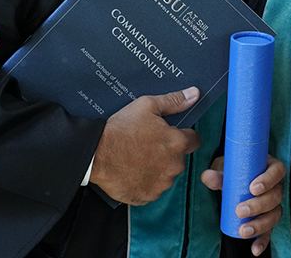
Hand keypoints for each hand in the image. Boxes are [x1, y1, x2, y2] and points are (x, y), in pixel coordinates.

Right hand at [91, 86, 200, 204]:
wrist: (96, 153)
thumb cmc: (121, 129)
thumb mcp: (147, 105)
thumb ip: (174, 101)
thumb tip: (194, 94)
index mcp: (177, 143)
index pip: (194, 140)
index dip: (183, 135)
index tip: (169, 135)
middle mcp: (174, 166)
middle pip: (179, 158)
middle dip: (168, 152)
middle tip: (148, 145)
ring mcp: (161, 184)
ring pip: (166, 175)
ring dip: (158, 168)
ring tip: (138, 158)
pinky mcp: (147, 196)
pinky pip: (152, 189)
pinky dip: (146, 182)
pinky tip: (133, 171)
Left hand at [201, 154, 285, 255]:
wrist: (233, 180)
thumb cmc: (233, 170)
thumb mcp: (225, 167)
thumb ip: (216, 173)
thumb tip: (208, 177)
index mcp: (270, 167)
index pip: (277, 171)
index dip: (268, 180)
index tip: (252, 188)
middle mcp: (277, 186)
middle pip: (276, 196)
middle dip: (259, 206)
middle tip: (240, 211)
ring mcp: (274, 205)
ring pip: (274, 215)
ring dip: (260, 225)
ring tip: (243, 231)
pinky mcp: (269, 220)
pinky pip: (269, 232)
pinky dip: (262, 242)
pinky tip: (254, 250)